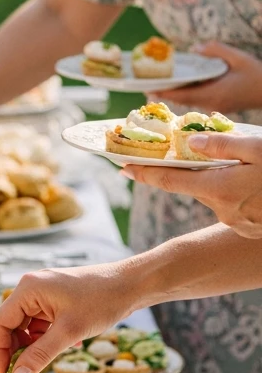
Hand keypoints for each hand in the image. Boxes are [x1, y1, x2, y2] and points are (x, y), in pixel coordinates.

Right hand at [0, 265, 135, 372]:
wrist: (132, 284)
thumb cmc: (101, 301)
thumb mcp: (69, 332)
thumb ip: (40, 355)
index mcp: (28, 290)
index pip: (0, 324)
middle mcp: (31, 288)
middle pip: (12, 325)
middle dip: (18, 350)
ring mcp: (44, 292)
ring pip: (28, 326)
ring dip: (36, 345)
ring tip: (55, 355)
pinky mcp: (56, 298)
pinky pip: (42, 322)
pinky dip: (50, 337)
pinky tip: (70, 343)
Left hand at [122, 131, 261, 238]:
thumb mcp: (260, 149)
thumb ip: (224, 145)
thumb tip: (191, 141)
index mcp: (220, 187)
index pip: (170, 180)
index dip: (145, 173)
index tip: (124, 168)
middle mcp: (223, 210)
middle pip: (196, 186)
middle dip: (195, 170)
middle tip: (202, 153)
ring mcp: (237, 223)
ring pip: (216, 196)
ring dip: (220, 182)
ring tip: (241, 168)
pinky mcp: (249, 230)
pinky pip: (233, 208)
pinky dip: (236, 195)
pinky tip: (254, 187)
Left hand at [150, 42, 261, 111]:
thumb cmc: (256, 75)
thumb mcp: (238, 58)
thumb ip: (216, 51)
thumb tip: (195, 49)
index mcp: (214, 94)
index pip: (183, 95)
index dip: (165, 93)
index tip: (148, 89)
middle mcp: (211, 104)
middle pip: (182, 100)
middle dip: (165, 93)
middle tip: (146, 86)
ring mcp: (214, 107)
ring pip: (188, 101)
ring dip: (174, 94)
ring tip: (157, 86)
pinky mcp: (217, 106)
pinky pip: (196, 101)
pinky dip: (185, 94)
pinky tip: (179, 87)